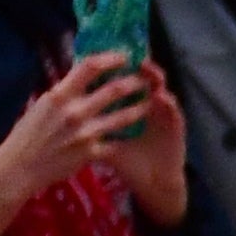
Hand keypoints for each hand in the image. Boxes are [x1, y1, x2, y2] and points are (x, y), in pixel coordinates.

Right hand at [0, 56, 151, 235]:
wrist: (21, 167)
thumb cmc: (27, 134)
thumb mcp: (42, 105)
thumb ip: (63, 93)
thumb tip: (79, 77)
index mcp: (59, 95)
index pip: (90, 67)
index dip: (111, 58)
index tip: (124, 57)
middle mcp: (74, 111)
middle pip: (113, 90)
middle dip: (134, 83)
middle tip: (144, 80)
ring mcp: (85, 133)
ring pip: (122, 117)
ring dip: (139, 108)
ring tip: (149, 104)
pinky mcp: (91, 153)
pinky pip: (116, 142)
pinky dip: (126, 137)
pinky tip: (135, 133)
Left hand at [100, 59, 190, 226]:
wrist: (153, 184)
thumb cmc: (128, 163)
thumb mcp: (103, 143)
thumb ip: (87, 126)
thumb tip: (59, 114)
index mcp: (130, 105)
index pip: (122, 79)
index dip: (114, 66)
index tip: (103, 54)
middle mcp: (148, 104)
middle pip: (141, 77)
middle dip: (134, 64)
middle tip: (126, 52)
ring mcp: (163, 114)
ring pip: (160, 88)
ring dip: (154, 77)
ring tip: (146, 67)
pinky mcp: (176, 128)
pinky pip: (173, 112)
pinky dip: (168, 104)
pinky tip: (162, 97)